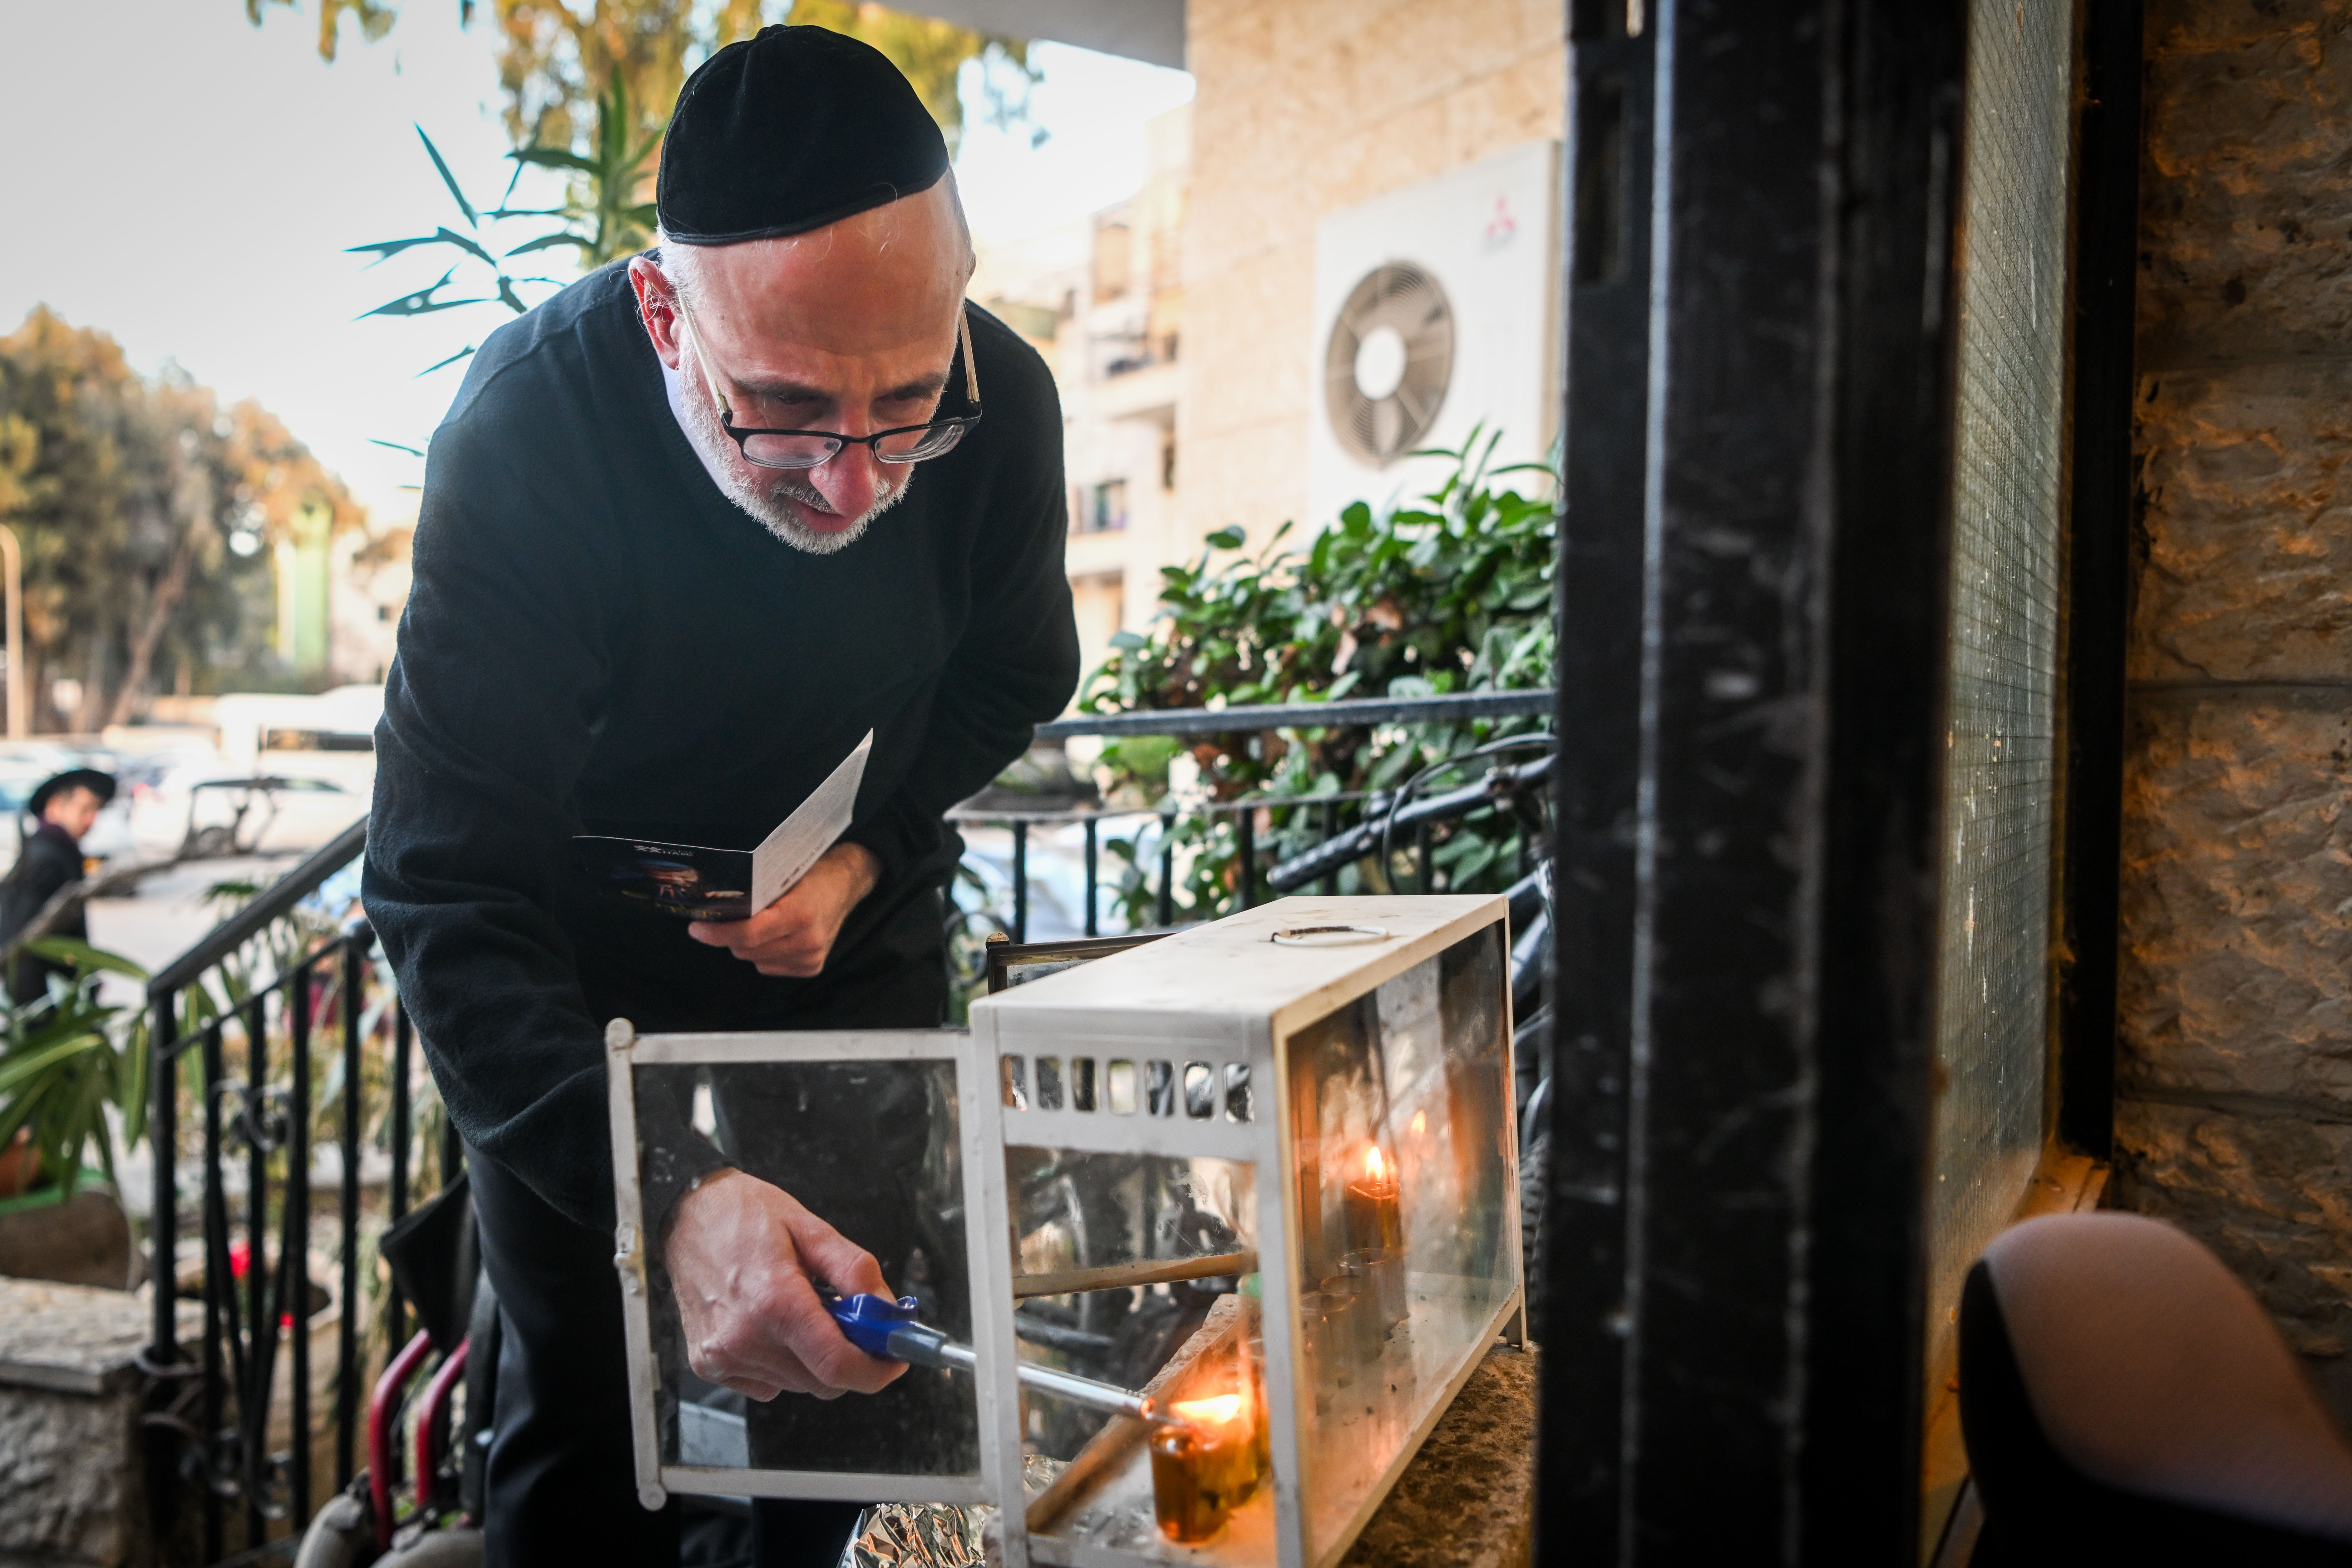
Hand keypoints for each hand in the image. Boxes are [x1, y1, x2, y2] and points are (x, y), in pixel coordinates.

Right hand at [663, 1168, 907, 1401]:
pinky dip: (783, 1363)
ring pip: (797, 1384)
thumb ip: (854, 1271)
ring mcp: (723, 1355)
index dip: (875, 1371)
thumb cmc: (745, 1216)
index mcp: (774, 1301)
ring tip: (804, 1311)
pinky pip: (767, 1383)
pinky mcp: (709, 1364)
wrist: (689, 1216)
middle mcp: (744, 1337)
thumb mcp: (812, 1229)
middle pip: (822, 1380)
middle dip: (849, 1357)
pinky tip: (774, 1326)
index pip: (836, 1365)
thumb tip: (886, 1309)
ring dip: (815, 1358)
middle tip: (851, 1321)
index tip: (894, 1359)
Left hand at [687, 842, 878, 976]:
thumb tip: (715, 905)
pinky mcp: (811, 968)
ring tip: (758, 924)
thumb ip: (755, 893)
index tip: (697, 928)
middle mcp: (807, 940)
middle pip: (747, 949)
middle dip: (730, 936)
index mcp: (800, 914)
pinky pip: (768, 966)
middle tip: (725, 918)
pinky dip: (763, 953)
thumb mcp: (782, 876)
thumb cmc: (810, 876)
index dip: (718, 933)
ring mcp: (810, 957)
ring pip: (755, 960)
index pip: (749, 933)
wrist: (845, 886)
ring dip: (747, 945)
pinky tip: (774, 937)